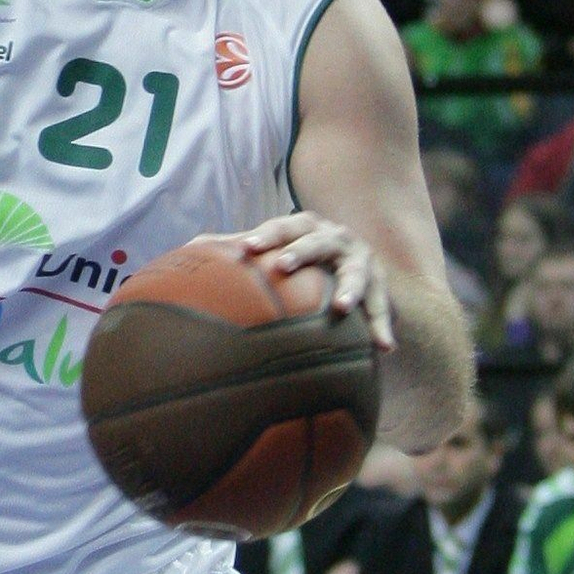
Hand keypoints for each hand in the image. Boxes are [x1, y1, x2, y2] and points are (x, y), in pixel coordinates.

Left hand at [198, 212, 395, 350]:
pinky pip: (382, 307)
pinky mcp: (379, 285)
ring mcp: (360, 259)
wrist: (350, 256)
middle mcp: (335, 237)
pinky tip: (385, 348)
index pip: (282, 227)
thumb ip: (235, 246)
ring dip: (352, 288)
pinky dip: (383, 326)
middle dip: (302, 251)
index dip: (266, 236)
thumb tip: (187, 248)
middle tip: (285, 265)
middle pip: (318, 241)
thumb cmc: (298, 252)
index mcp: (304, 225)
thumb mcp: (273, 247)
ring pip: (357, 272)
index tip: (246, 248)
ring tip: (343, 307)